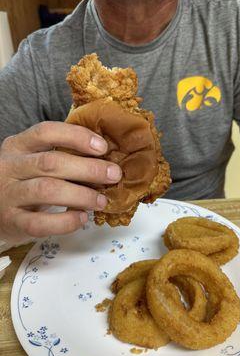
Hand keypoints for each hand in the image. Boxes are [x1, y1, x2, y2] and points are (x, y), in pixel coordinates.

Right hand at [0, 121, 121, 244]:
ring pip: (47, 190)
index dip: (76, 137)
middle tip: (113, 175)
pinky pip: (40, 223)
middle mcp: (10, 167)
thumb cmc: (24, 181)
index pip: (46, 132)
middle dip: (88, 169)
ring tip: (101, 201)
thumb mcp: (34, 160)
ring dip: (81, 195)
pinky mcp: (12, 221)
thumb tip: (105, 160)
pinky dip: (65, 221)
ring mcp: (9, 195)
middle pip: (51, 163)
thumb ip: (61, 156)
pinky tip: (81, 218)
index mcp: (18, 146)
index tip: (102, 147)